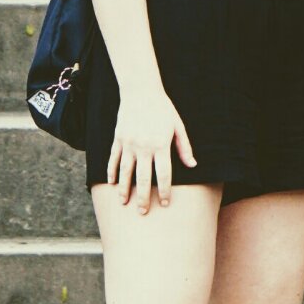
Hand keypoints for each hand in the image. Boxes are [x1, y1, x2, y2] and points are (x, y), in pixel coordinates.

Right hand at [108, 85, 195, 210]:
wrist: (141, 90)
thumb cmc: (163, 108)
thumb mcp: (178, 126)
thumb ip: (184, 147)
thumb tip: (193, 165)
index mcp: (160, 144)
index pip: (164, 174)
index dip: (165, 190)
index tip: (166, 203)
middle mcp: (143, 146)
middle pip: (143, 178)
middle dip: (143, 197)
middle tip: (143, 213)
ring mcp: (128, 143)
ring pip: (125, 171)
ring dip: (124, 189)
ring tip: (124, 203)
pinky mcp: (118, 138)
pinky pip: (113, 158)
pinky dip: (111, 172)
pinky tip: (111, 183)